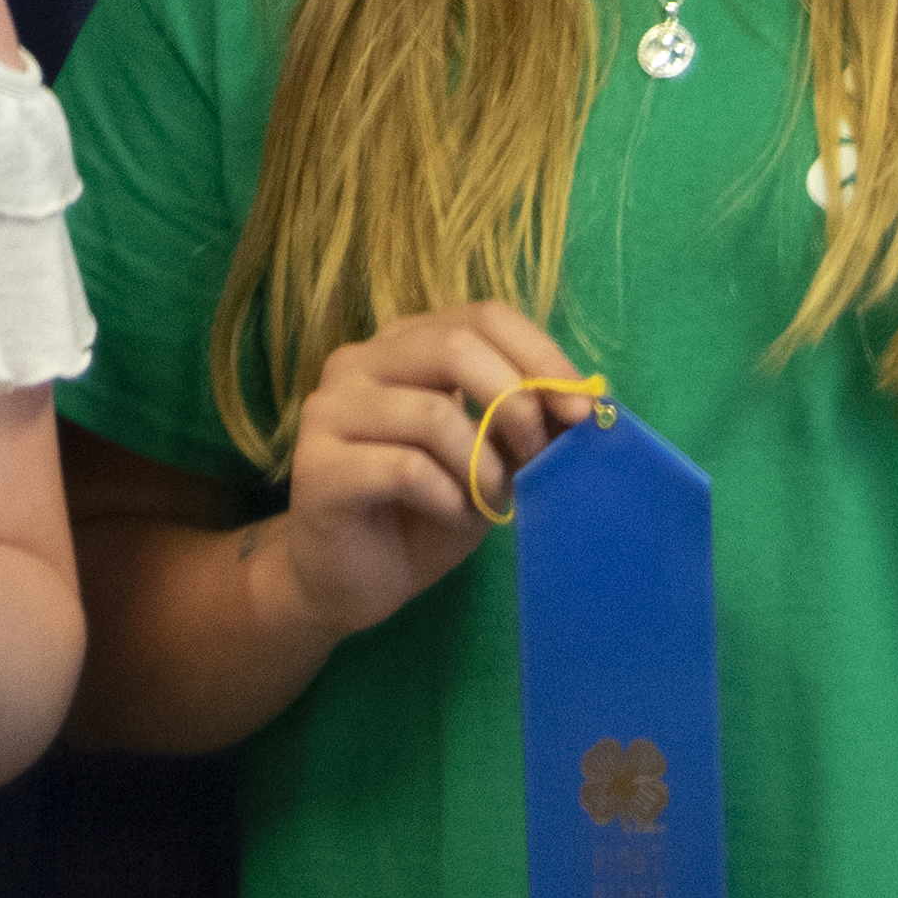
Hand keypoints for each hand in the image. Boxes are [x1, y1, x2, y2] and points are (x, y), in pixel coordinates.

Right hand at [256, 301, 589, 644]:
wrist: (349, 581)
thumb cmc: (423, 512)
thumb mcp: (489, 461)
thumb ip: (520, 424)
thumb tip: (580, 401)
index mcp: (403, 345)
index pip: (482, 316)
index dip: (539, 355)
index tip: (581, 408)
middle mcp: (359, 362)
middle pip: (453, 345)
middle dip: (513, 400)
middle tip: (537, 453)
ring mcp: (329, 410)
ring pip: (432, 413)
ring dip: (481, 465)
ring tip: (488, 500)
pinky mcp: (317, 465)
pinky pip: (405, 468)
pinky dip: (446, 496)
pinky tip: (448, 514)